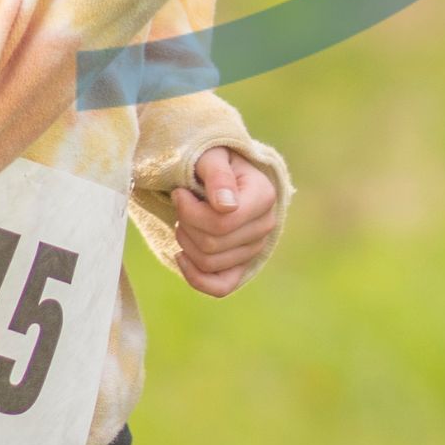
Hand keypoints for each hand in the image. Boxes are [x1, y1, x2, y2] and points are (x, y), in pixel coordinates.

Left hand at [167, 145, 284, 296]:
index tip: (179, 192)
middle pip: (212, 244)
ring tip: (184, 221)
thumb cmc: (213, 161)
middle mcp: (265, 226)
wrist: (218, 173)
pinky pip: (221, 287)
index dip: (190, 212)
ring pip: (208, 263)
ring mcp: (255, 249)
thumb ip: (218, 176)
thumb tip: (226, 206)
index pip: (222, 222)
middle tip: (180, 204)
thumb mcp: (212, 157)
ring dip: (185, 243)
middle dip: (185, 225)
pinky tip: (181, 257)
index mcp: (264, 197)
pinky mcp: (242, 265)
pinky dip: (195, 277)